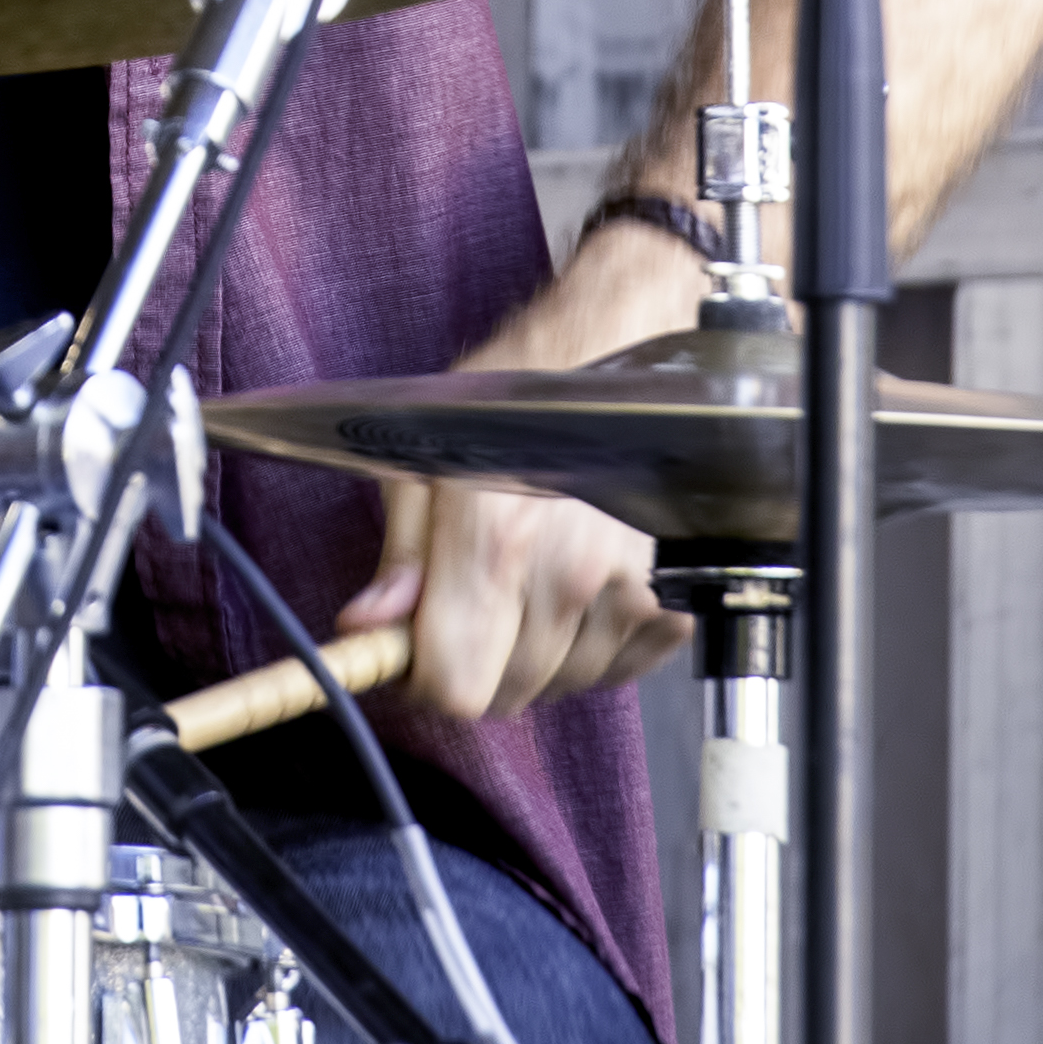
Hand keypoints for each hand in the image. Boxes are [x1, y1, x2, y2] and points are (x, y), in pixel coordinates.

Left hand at [330, 212, 700, 714]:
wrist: (617, 350)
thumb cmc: (514, 391)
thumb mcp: (423, 456)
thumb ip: (402, 555)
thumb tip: (371, 626)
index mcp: (493, 540)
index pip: (459, 685)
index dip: (426, 677)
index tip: (415, 650)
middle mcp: (566, 576)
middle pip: (510, 693)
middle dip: (477, 662)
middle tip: (466, 605)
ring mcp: (627, 590)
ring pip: (566, 685)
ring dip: (536, 655)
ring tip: (522, 584)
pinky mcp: (671, 594)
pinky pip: (624, 668)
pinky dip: (594, 649)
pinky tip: (573, 596)